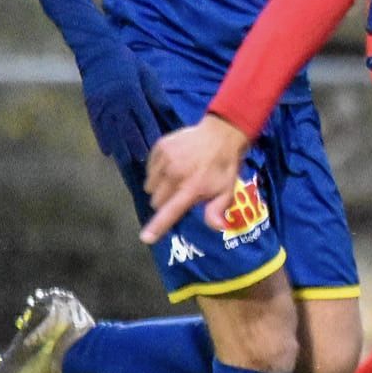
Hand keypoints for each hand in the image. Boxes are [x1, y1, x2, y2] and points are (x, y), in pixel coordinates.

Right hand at [77, 43, 180, 165]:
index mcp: (132, 94)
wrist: (98, 52)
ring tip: (128, 163)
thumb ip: (159, 100)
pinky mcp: (91, 107)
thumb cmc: (130, 65)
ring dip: (120, 149)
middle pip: (127, 131)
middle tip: (146, 165)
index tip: (158, 152)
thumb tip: (174, 119)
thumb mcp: (149, 78)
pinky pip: (97, 128)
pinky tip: (109, 153)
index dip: (150, 138)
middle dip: (136, 148)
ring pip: (111, 133)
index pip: (144, 121)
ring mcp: (101, 105)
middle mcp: (116, 102)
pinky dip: (103, 140)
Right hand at [139, 115, 249, 244]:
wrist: (221, 134)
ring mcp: (164, 160)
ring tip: (177, 179)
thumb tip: (216, 228)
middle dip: (165, 203)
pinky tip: (173, 166)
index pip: (170, 211)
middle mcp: (174, 175)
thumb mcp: (227, 191)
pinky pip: (149, 169)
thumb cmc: (224, 167)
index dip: (157, 227)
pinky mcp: (159, 148)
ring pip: (150, 186)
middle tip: (180, 194)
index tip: (145, 238)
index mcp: (191, 188)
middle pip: (156, 201)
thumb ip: (217, 211)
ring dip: (160, 188)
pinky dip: (157, 172)